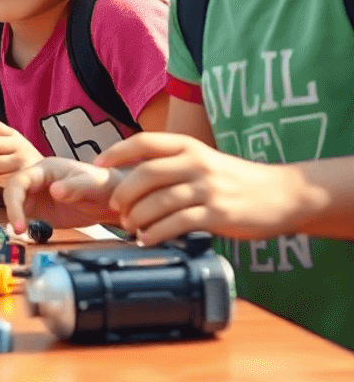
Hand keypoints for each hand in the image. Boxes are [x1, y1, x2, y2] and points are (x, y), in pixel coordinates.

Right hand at [2, 157, 120, 235]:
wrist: (111, 200)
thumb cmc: (102, 184)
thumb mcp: (91, 183)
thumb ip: (73, 187)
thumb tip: (54, 190)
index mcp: (45, 169)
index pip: (21, 180)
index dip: (16, 199)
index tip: (19, 219)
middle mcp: (38, 181)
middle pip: (13, 191)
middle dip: (13, 210)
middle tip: (18, 229)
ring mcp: (38, 196)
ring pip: (16, 204)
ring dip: (15, 218)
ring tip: (22, 233)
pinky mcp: (42, 211)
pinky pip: (25, 216)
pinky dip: (23, 225)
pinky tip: (28, 233)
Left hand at [96, 133, 305, 244]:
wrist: (283, 194)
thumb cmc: (234, 179)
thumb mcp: (203, 160)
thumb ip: (172, 164)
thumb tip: (131, 176)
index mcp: (188, 146)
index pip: (144, 142)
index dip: (117, 152)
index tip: (98, 165)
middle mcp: (196, 163)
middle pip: (145, 173)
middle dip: (124, 192)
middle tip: (115, 207)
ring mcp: (207, 188)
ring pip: (159, 201)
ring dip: (138, 216)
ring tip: (130, 226)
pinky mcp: (218, 214)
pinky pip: (177, 224)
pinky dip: (157, 233)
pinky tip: (149, 239)